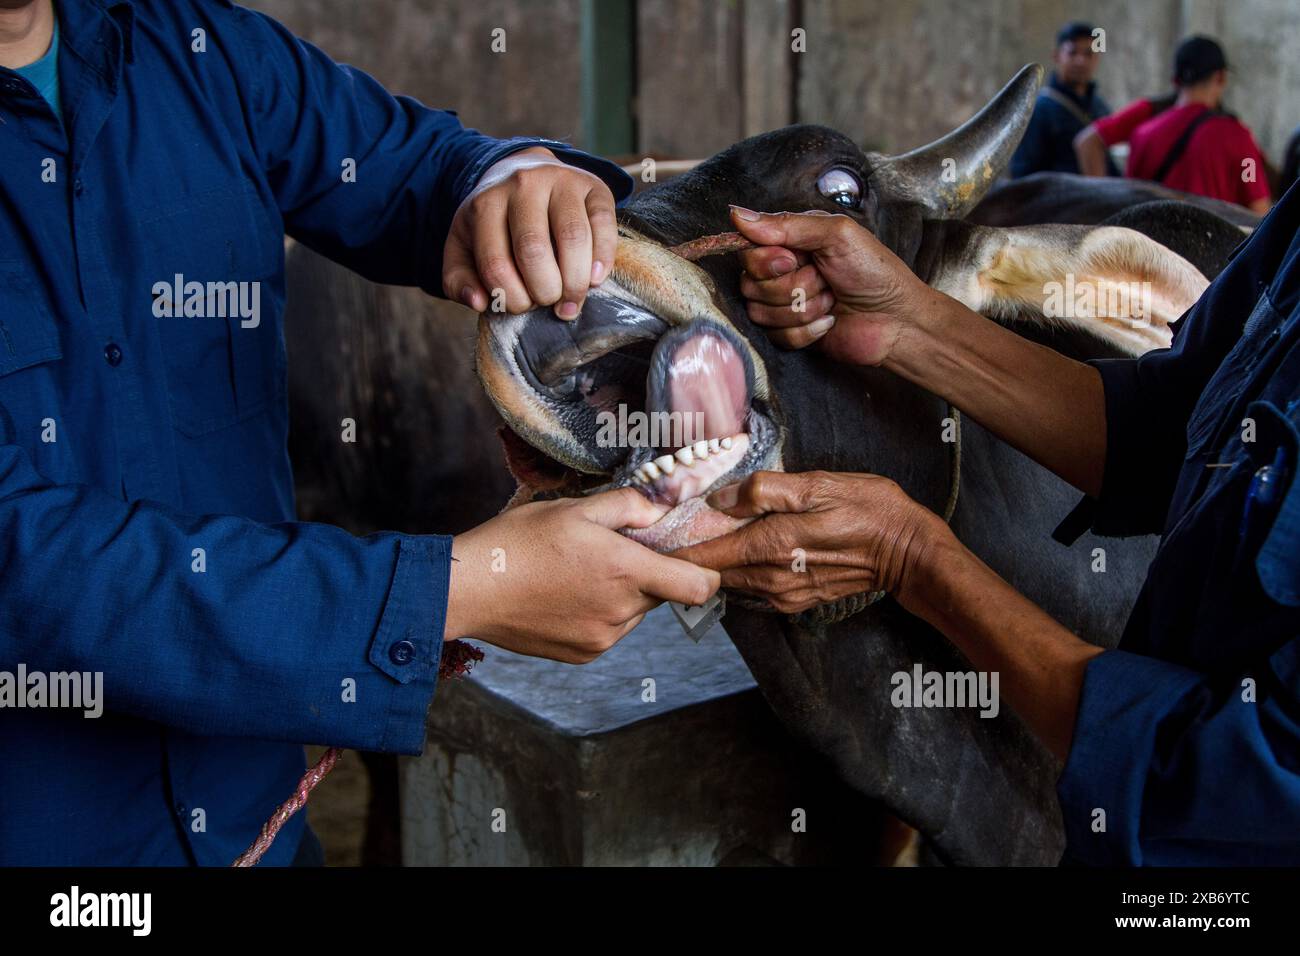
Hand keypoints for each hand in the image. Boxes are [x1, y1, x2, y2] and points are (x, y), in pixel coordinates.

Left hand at [442, 147, 618, 317]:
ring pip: (572, 237)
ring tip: (572, 302)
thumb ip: (458, 280)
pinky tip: (594, 279)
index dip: (511, 298)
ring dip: (574, 282)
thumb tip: (479, 302)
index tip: (522, 307)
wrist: (523, 173)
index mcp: (485, 204)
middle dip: (543, 291)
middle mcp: (523, 185)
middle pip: (534, 250)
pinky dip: (602, 257)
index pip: (495, 263)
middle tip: (548, 303)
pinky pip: (603, 223)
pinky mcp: (594, 186)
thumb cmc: (495, 224)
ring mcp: (561, 181)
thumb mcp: (464, 247)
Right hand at [444, 488, 719, 662]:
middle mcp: (621, 611)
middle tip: (609, 553)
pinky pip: (609, 631)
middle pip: (661, 594)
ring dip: (622, 594)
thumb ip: (628, 506)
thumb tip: (660, 510)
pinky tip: (565, 595)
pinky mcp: (583, 654)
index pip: (697, 586)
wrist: (469, 590)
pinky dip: (599, 613)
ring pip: (634, 613)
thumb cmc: (518, 542)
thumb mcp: (574, 508)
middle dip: (647, 574)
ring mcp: (602, 638)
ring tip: (578, 574)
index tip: (694, 561)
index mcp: (625, 571)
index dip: (706, 574)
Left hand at [672, 470, 946, 614]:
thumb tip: (720, 499)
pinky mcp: (793, 601)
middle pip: (711, 571)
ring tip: (695, 536)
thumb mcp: (818, 485)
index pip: (704, 555)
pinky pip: (751, 587)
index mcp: (770, 547)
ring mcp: (781, 595)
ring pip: (730, 580)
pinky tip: (738, 549)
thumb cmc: (867, 509)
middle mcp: (770, 579)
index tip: (648, 535)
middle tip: (666, 529)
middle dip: (688, 552)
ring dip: (712, 562)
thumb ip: (765, 491)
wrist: (906, 551)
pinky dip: (737, 570)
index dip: (673, 546)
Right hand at [729, 206, 933, 364]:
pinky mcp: (791, 334)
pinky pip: (776, 336)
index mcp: (790, 243)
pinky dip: (806, 331)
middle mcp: (782, 273)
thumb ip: (786, 224)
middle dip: (792, 287)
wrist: (897, 320)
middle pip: (749, 284)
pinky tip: (829, 323)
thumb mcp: (836, 235)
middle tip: (824, 281)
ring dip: (803, 309)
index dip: (765, 261)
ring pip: (760, 312)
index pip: (747, 251)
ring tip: (831, 301)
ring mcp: (785, 305)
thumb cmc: (874, 272)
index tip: (793, 260)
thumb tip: (737, 214)